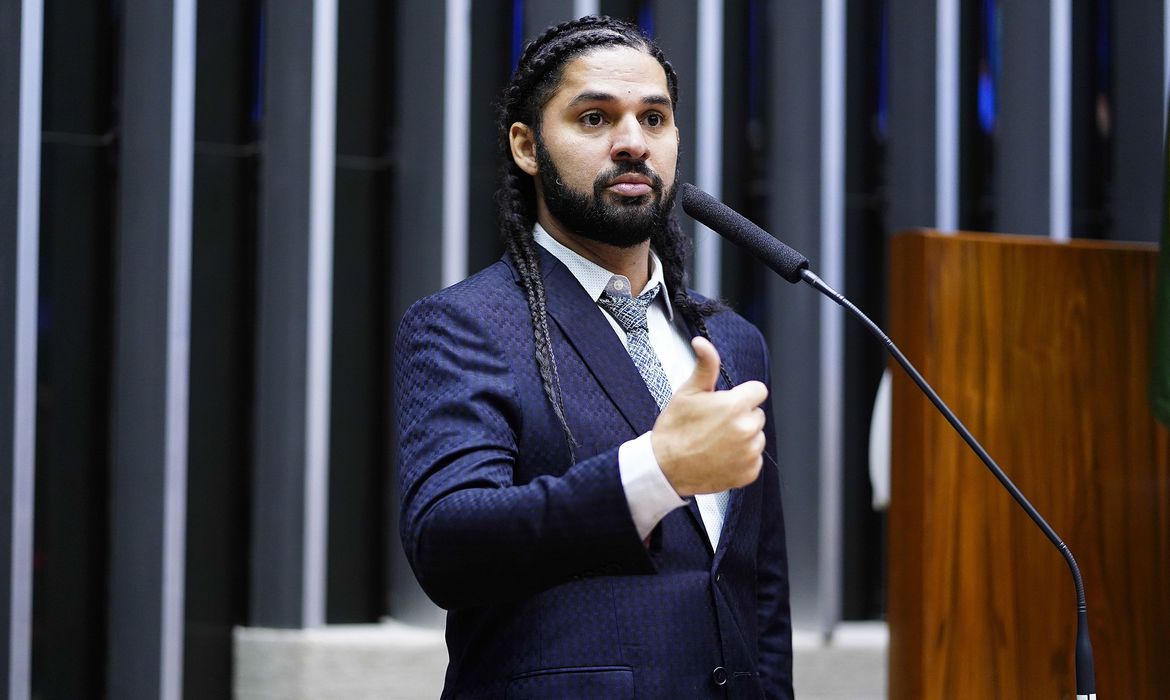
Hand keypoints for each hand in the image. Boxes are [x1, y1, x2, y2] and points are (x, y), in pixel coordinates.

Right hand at [650, 336, 767, 496]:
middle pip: (756, 414)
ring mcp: (749, 453)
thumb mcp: (687, 392)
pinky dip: (741, 459)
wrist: (664, 468)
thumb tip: (703, 343)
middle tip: (715, 424)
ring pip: (756, 437)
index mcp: (735, 406)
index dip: (741, 394)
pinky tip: (720, 457)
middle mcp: (747, 430)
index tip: (726, 403)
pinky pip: (753, 459)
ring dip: (742, 438)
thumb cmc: (674, 430)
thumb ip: (705, 366)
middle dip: (741, 416)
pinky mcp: (749, 472)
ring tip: (716, 442)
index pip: (758, 390)